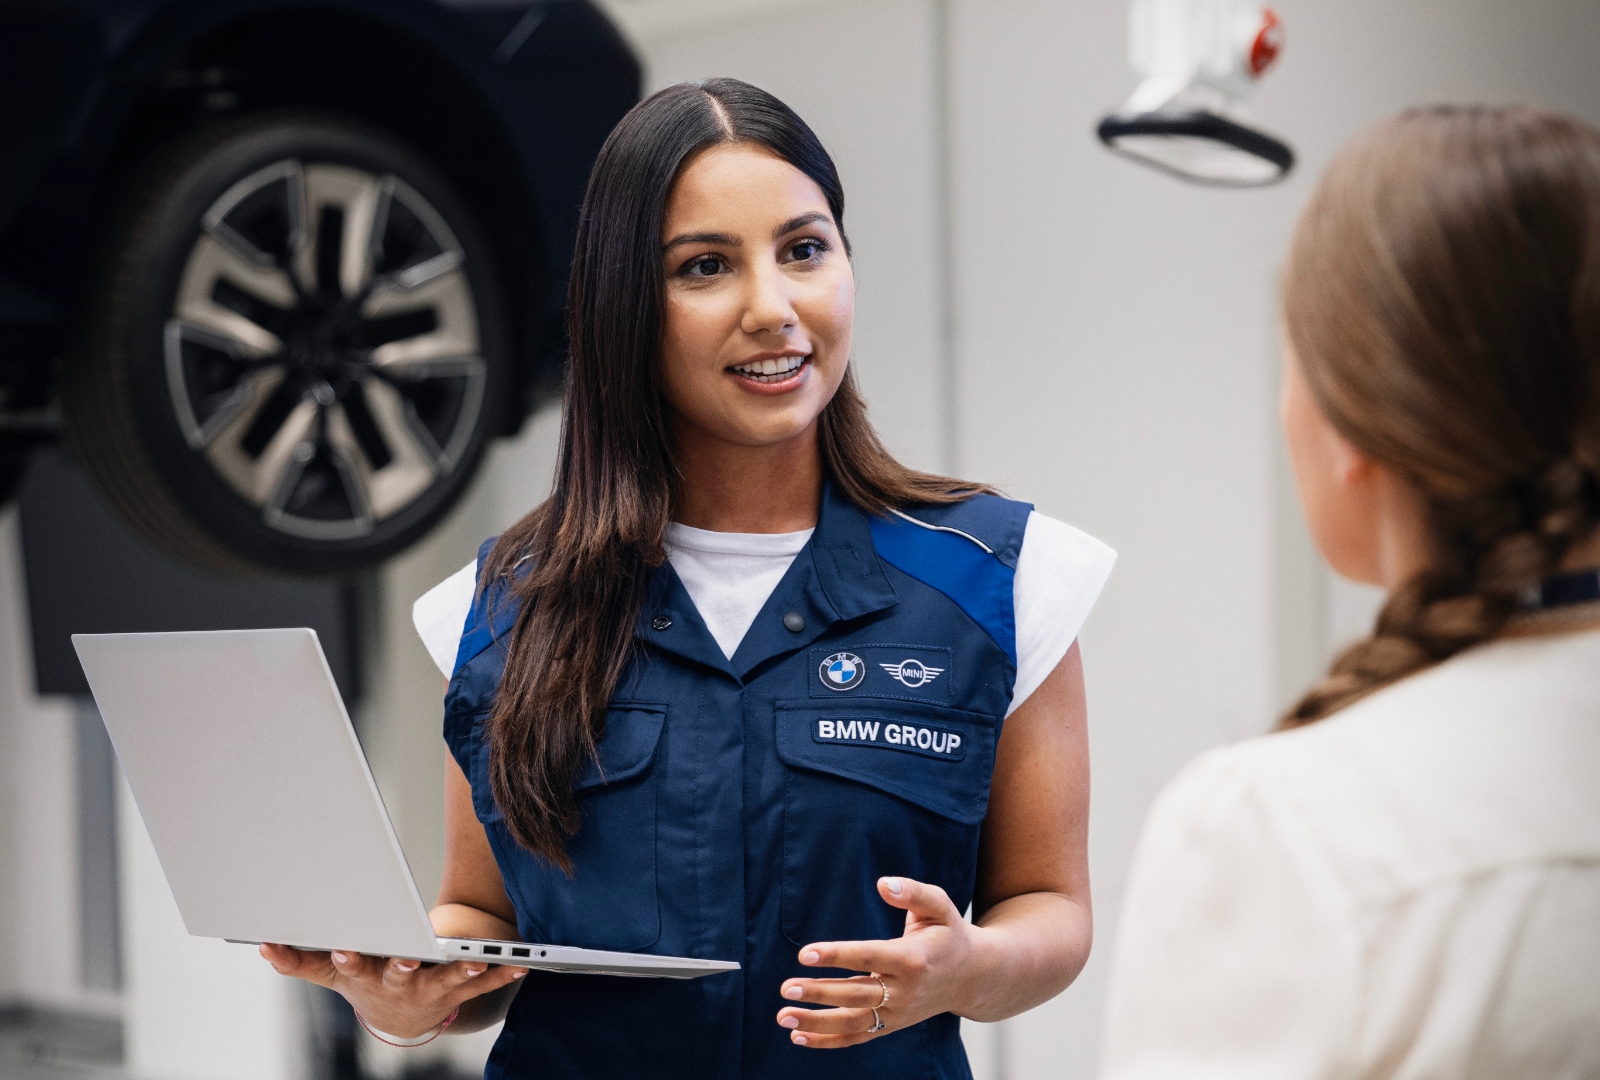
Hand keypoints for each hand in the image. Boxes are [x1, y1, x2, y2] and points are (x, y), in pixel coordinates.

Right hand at [260, 944, 525, 1038]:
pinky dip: (499, 972)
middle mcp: (399, 982)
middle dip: (403, 964)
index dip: (348, 958)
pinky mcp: (456, 989)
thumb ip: (298, 960)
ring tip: (478, 960)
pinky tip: (518, 963)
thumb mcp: (329, 975)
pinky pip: (481, 982)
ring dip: (461, 970)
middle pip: (400, 972)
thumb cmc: (364, 982)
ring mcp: (430, 988)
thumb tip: (263, 945)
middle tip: (410, 956)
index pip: (353, 966)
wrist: (399, 1017)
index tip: (345, 948)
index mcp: (367, 974)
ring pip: (446, 979)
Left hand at [775, 876, 981, 1048]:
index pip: (868, 957)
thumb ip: (912, 892)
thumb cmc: (949, 934)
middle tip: (786, 987)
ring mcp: (898, 1012)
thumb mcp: (939, 905)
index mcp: (912, 958)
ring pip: (853, 1022)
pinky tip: (798, 1037)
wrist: (973, 976)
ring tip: (783, 1016)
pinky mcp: (892, 1024)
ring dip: (816, 1022)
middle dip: (819, 993)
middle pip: (856, 994)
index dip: (836, 955)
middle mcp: (905, 990)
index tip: (805, 953)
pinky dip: (828, 1041)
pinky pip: (858, 1037)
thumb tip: (882, 884)